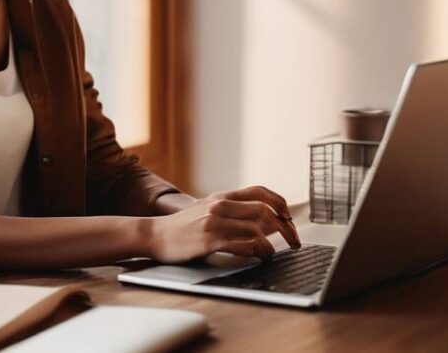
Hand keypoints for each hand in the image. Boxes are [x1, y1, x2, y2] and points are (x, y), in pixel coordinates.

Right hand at [146, 186, 299, 264]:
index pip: (260, 191)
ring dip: (272, 244)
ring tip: (272, 254)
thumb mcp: (207, 210)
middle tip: (293, 241)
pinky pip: (242, 244)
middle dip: (285, 227)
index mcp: (222, 196)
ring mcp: (214, 222)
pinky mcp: (209, 240)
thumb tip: (263, 220)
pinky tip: (259, 257)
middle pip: (264, 210)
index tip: (289, 218)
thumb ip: (231, 211)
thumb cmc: (183, 227)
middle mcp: (220, 205)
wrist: (154, 234)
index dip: (280, 203)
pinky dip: (257, 251)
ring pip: (256, 228)